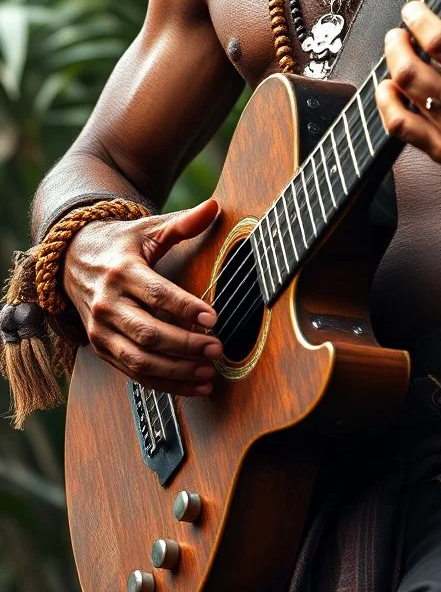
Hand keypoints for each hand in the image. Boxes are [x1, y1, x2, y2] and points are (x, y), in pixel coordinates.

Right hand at [62, 199, 222, 395]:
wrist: (72, 259)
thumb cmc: (120, 244)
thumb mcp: (149, 229)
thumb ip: (183, 223)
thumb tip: (215, 206)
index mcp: (122, 271)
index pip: (156, 294)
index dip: (185, 308)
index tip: (214, 318)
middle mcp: (107, 303)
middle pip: (148, 332)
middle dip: (185, 345)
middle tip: (217, 348)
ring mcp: (100, 330)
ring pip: (139, 360)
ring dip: (176, 371)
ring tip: (209, 373)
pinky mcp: (100, 348)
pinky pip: (133, 373)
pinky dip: (164, 384)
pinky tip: (193, 384)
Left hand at [376, 0, 440, 176]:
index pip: (436, 40)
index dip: (417, 18)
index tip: (413, 10)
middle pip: (409, 68)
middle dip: (396, 43)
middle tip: (399, 32)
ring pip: (402, 95)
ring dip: (392, 67)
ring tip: (397, 53)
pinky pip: (401, 128)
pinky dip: (387, 105)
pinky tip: (388, 89)